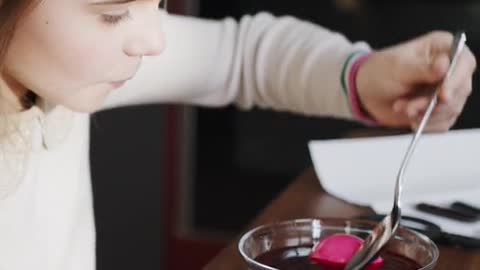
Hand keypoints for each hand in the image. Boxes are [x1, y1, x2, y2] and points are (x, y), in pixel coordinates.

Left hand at [356, 31, 475, 131]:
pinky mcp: (440, 109)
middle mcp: (450, 68)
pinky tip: (411, 120)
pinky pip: (444, 122)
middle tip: (410, 108)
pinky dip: (427, 124)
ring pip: (452, 108)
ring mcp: (447, 90)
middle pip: (459, 89)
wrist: (365, 92)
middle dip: (434, 103)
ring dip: (426, 114)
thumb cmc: (379, 72)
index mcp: (442, 47)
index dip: (456, 80)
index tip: (442, 95)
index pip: (463, 62)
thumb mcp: (397, 68)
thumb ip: (422, 69)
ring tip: (402, 109)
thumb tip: (444, 65)